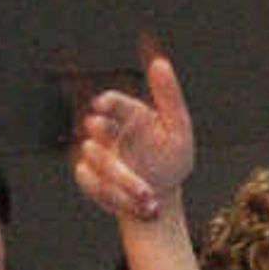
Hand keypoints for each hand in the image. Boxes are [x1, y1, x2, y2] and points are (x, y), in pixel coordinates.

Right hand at [71, 40, 195, 226]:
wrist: (160, 196)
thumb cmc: (170, 158)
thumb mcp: (178, 128)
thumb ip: (169, 96)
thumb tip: (160, 63)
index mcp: (129, 114)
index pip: (113, 102)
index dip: (106, 102)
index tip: (101, 106)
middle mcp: (109, 132)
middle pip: (97, 130)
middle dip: (108, 143)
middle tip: (120, 149)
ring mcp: (96, 155)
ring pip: (96, 162)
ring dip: (123, 182)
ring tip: (148, 197)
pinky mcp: (89, 178)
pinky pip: (92, 184)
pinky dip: (116, 197)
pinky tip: (139, 206)